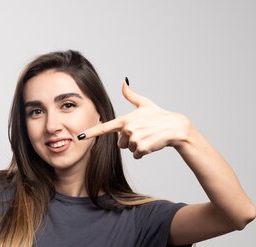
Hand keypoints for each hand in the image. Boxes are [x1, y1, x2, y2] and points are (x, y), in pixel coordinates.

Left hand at [77, 79, 192, 158]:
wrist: (174, 127)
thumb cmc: (160, 115)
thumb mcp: (145, 103)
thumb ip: (131, 95)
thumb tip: (123, 82)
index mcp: (125, 119)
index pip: (105, 127)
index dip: (92, 132)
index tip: (80, 136)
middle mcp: (128, 128)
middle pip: (120, 143)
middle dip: (130, 141)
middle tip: (143, 133)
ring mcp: (134, 138)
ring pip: (130, 149)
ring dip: (138, 146)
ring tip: (149, 137)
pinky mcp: (141, 147)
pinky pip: (137, 155)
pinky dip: (144, 152)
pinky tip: (151, 144)